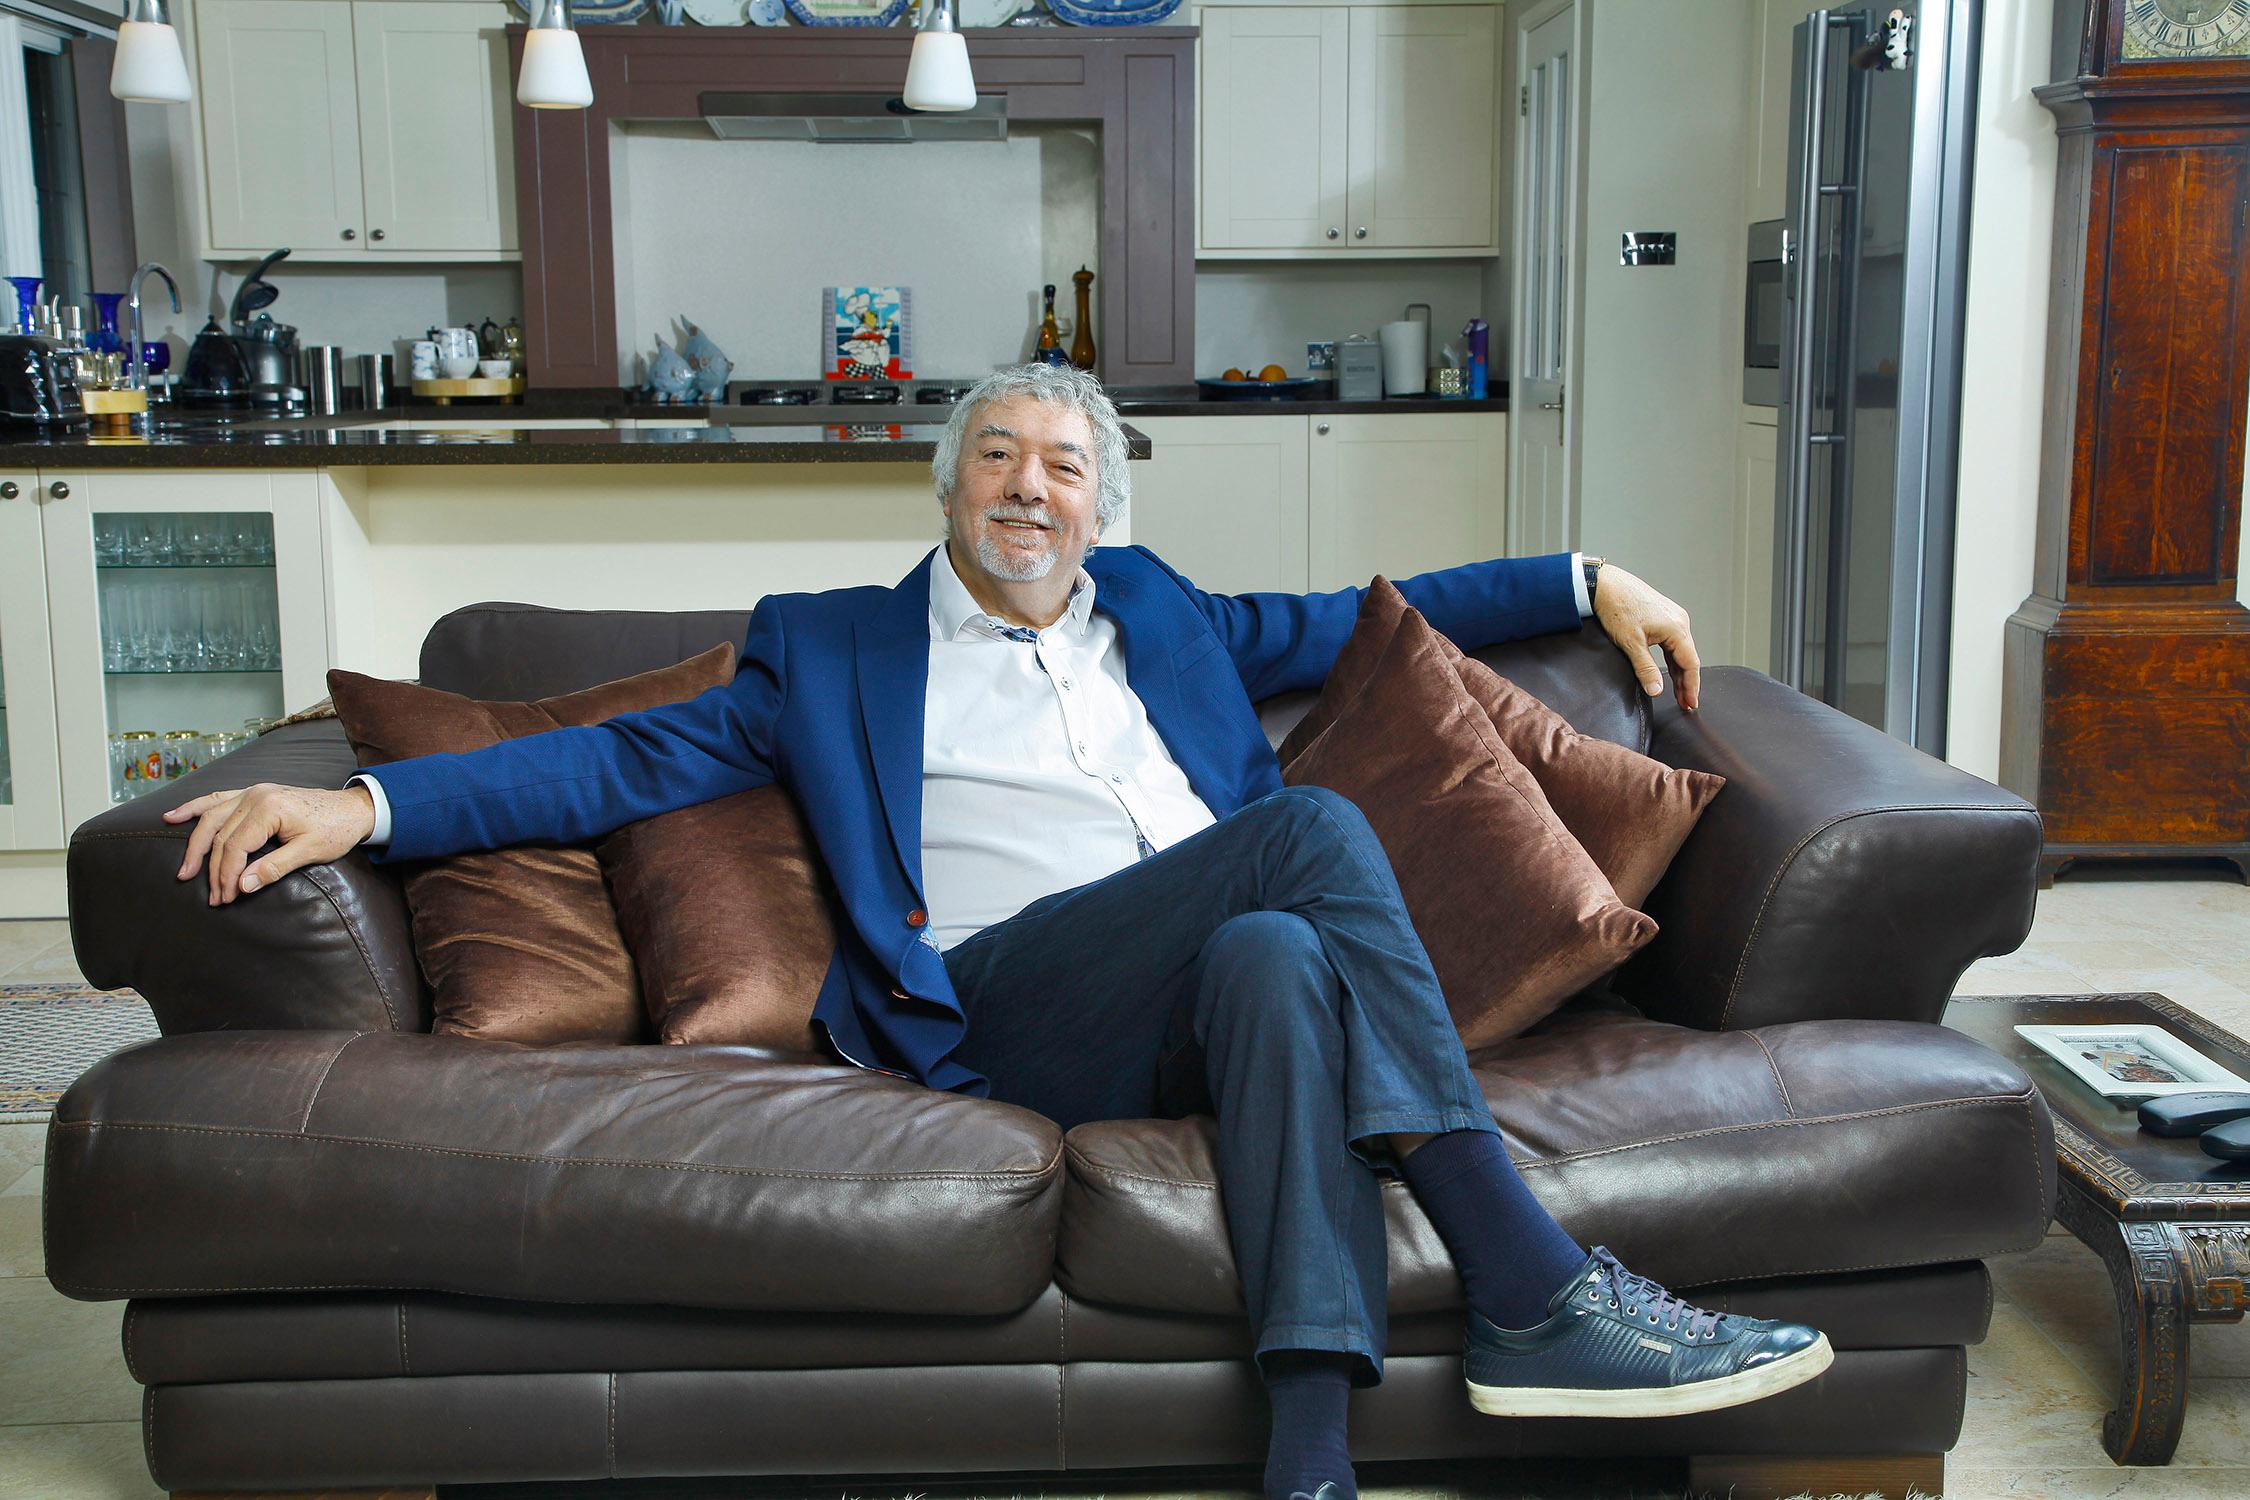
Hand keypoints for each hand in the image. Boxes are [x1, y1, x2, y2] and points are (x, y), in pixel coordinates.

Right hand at [163, 782, 375, 905]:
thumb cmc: (336, 830)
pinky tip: (173, 817)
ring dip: (195, 844)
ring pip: (211, 818)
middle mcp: (256, 795)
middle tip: (210, 896)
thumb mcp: (310, 852)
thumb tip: (242, 885)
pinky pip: (216, 800)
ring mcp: (253, 791)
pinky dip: (194, 809)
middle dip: (211, 868)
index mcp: (269, 808)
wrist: (353, 809)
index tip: (226, 898)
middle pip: (220, 835)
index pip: (236, 846)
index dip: (227, 875)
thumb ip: (275, 867)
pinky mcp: (253, 793)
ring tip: (183, 869)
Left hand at [1592, 563, 1701, 710]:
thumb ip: (1646, 668)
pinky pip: (1673, 642)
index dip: (1691, 686)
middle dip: (1686, 682)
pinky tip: (1669, 671)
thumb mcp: (1631, 643)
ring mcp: (1673, 617)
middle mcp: (1680, 621)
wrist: (1604, 584)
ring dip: (1679, 672)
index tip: (1690, 704)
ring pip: (1681, 651)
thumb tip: (1656, 690)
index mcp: (1677, 628)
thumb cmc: (1617, 608)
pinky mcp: (1664, 616)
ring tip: (1678, 693)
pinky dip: (1672, 659)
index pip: (1690, 664)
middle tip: (1685, 704)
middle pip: (1688, 658)